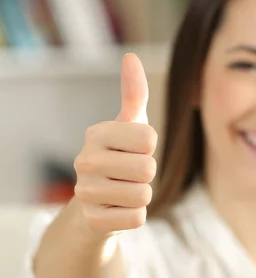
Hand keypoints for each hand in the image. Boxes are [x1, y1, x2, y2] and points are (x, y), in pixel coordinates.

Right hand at [73, 53, 157, 235]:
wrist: (95, 203)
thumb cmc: (119, 156)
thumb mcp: (129, 124)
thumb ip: (134, 93)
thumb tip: (131, 56)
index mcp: (96, 133)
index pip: (149, 139)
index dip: (149, 147)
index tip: (133, 149)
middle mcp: (84, 161)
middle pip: (148, 168)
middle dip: (146, 173)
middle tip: (128, 174)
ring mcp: (85, 192)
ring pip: (144, 195)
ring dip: (141, 195)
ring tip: (123, 191)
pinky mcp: (93, 221)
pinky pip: (137, 218)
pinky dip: (134, 216)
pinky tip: (117, 209)